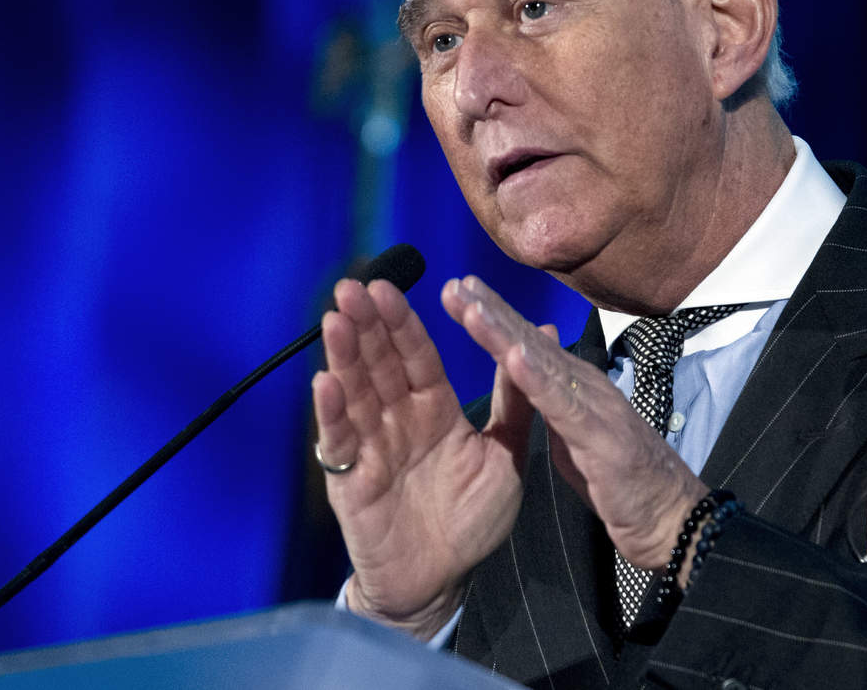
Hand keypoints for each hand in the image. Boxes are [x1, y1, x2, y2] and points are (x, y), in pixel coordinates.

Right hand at [312, 278, 535, 638]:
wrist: (441, 582)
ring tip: (336, 320)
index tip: (389, 285)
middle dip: (365, 325)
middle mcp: (396, 420)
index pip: (415, 356)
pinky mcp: (349, 481)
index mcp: (432, 409)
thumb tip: (540, 337)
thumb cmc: (470, 521)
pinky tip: (326, 383)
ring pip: (354, 392)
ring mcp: (369, 447)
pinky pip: (338, 442)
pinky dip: (332, 414)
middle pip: (378, 364)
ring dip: (343, 355)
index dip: (402, 322)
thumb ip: (517, 401)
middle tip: (353, 286)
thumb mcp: (505, 455)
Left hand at [443, 276, 708, 571]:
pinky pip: (562, 405)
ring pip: (541, 364)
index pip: (527, 345)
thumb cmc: (623, 481)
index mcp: (573, 387)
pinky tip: (514, 357)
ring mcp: (594, 406)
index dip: (494, 317)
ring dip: (505, 334)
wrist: (673, 519)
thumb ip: (552, 404)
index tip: (460, 290)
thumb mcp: (574, 436)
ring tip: (473, 308)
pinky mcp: (600, 437)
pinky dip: (537, 379)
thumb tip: (529, 379)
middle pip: (530, 342)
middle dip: (491, 312)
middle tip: (455, 284)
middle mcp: (584, 385)